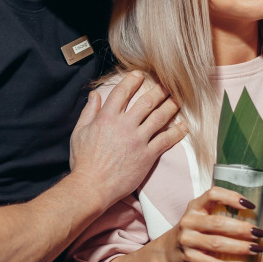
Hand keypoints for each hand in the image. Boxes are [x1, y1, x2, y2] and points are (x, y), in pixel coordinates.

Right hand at [69, 72, 186, 208]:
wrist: (92, 186)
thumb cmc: (84, 162)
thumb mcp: (79, 133)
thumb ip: (88, 112)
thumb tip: (94, 95)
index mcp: (106, 118)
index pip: (122, 92)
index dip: (132, 80)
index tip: (139, 75)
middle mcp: (125, 125)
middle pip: (147, 101)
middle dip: (159, 90)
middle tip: (167, 84)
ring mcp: (138, 140)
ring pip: (160, 117)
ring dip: (171, 106)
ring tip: (178, 99)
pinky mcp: (147, 155)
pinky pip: (166, 140)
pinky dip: (176, 132)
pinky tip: (183, 127)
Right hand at [158, 185, 262, 261]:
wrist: (167, 252)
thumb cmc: (193, 233)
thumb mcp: (201, 217)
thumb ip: (220, 214)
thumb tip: (255, 220)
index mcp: (195, 206)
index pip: (213, 194)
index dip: (232, 197)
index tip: (250, 205)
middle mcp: (189, 221)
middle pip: (218, 223)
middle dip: (243, 229)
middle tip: (260, 234)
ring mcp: (187, 240)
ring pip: (217, 243)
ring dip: (240, 247)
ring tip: (257, 249)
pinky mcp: (188, 258)